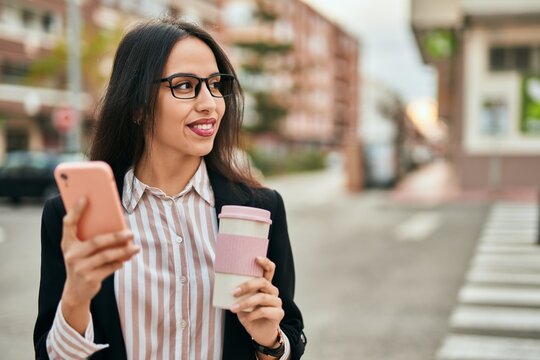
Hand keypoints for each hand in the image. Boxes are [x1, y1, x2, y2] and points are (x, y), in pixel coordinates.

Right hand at [60, 197, 138, 332]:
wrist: (76, 291)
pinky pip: (110, 267)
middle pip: (96, 242)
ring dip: (124, 251)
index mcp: (67, 243)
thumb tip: (117, 225)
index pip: (68, 223)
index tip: (85, 197)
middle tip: (131, 233)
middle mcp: (71, 254)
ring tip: (136, 247)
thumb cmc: (83, 262)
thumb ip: (91, 238)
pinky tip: (126, 259)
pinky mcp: (89, 279)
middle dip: (116, 236)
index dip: (76, 210)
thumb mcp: (81, 250)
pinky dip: (120, 262)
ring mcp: (79, 268)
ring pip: (106, 256)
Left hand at [230, 257, 283, 347]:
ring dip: (245, 302)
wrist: (260, 333)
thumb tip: (224, 286)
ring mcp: (277, 302)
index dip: (265, 262)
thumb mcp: (242, 302)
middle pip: (263, 282)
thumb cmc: (250, 314)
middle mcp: (273, 291)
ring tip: (233, 308)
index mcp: (265, 285)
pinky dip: (252, 314)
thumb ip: (239, 294)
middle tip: (233, 292)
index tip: (255, 258)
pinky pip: (264, 311)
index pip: (269, 269)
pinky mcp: (279, 313)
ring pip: (262, 297)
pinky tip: (245, 318)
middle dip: (247, 285)